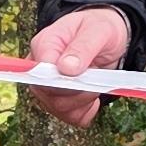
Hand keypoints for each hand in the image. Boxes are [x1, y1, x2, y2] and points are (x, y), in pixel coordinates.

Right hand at [23, 8, 131, 126]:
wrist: (105, 36)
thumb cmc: (99, 28)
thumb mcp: (99, 30)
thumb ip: (82, 47)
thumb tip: (65, 68)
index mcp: (44, 44)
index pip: (41, 72)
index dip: (63, 81)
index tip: (85, 75)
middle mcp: (39, 68)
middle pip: (48, 94)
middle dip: (78, 93)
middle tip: (97, 78)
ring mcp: (46, 86)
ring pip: (58, 108)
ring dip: (84, 102)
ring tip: (96, 85)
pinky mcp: (58, 100)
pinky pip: (69, 117)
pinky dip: (85, 112)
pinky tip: (93, 100)